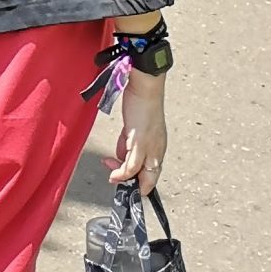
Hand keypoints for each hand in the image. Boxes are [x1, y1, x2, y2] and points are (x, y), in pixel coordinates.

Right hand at [111, 69, 167, 194]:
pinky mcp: (141, 144)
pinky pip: (132, 167)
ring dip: (124, 180)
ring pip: (141, 176)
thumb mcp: (134, 128)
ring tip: (112, 176)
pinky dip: (122, 174)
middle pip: (149, 179)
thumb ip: (129, 144)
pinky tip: (113, 174)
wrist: (145, 87)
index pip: (152, 173)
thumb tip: (120, 158)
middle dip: (131, 183)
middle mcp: (158, 151)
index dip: (138, 180)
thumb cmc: (140, 103)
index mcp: (158, 147)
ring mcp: (151, 149)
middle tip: (115, 178)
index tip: (122, 177)